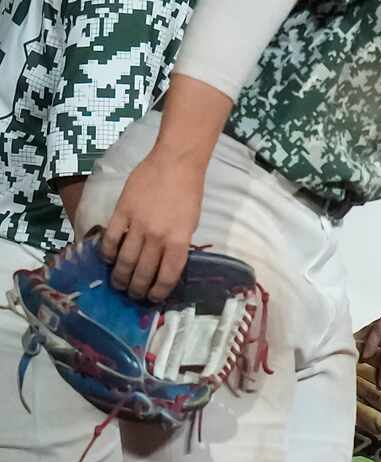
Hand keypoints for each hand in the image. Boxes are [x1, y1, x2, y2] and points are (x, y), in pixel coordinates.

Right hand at [99, 150, 205, 300]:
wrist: (175, 162)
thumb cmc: (188, 192)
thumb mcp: (191, 223)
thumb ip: (177, 244)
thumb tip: (164, 265)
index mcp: (179, 240)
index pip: (167, 276)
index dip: (158, 292)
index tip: (153, 299)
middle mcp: (157, 237)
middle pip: (142, 272)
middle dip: (137, 289)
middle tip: (132, 294)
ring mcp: (137, 224)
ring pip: (124, 260)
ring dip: (120, 277)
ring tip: (118, 284)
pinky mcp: (121, 212)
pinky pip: (111, 239)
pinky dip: (108, 253)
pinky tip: (108, 260)